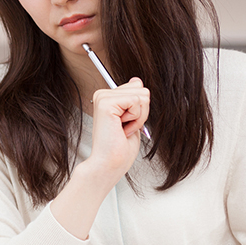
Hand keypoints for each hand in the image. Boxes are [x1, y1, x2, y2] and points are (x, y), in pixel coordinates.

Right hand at [49, 78, 150, 238]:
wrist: (109, 164)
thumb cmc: (119, 148)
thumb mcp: (133, 118)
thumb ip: (134, 99)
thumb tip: (136, 80)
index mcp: (108, 97)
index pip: (138, 87)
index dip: (141, 110)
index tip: (126, 124)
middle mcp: (103, 94)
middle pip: (142, 89)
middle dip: (142, 112)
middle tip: (126, 128)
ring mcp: (103, 97)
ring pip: (142, 95)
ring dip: (139, 117)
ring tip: (124, 128)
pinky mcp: (106, 103)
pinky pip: (136, 101)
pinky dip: (136, 118)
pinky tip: (122, 128)